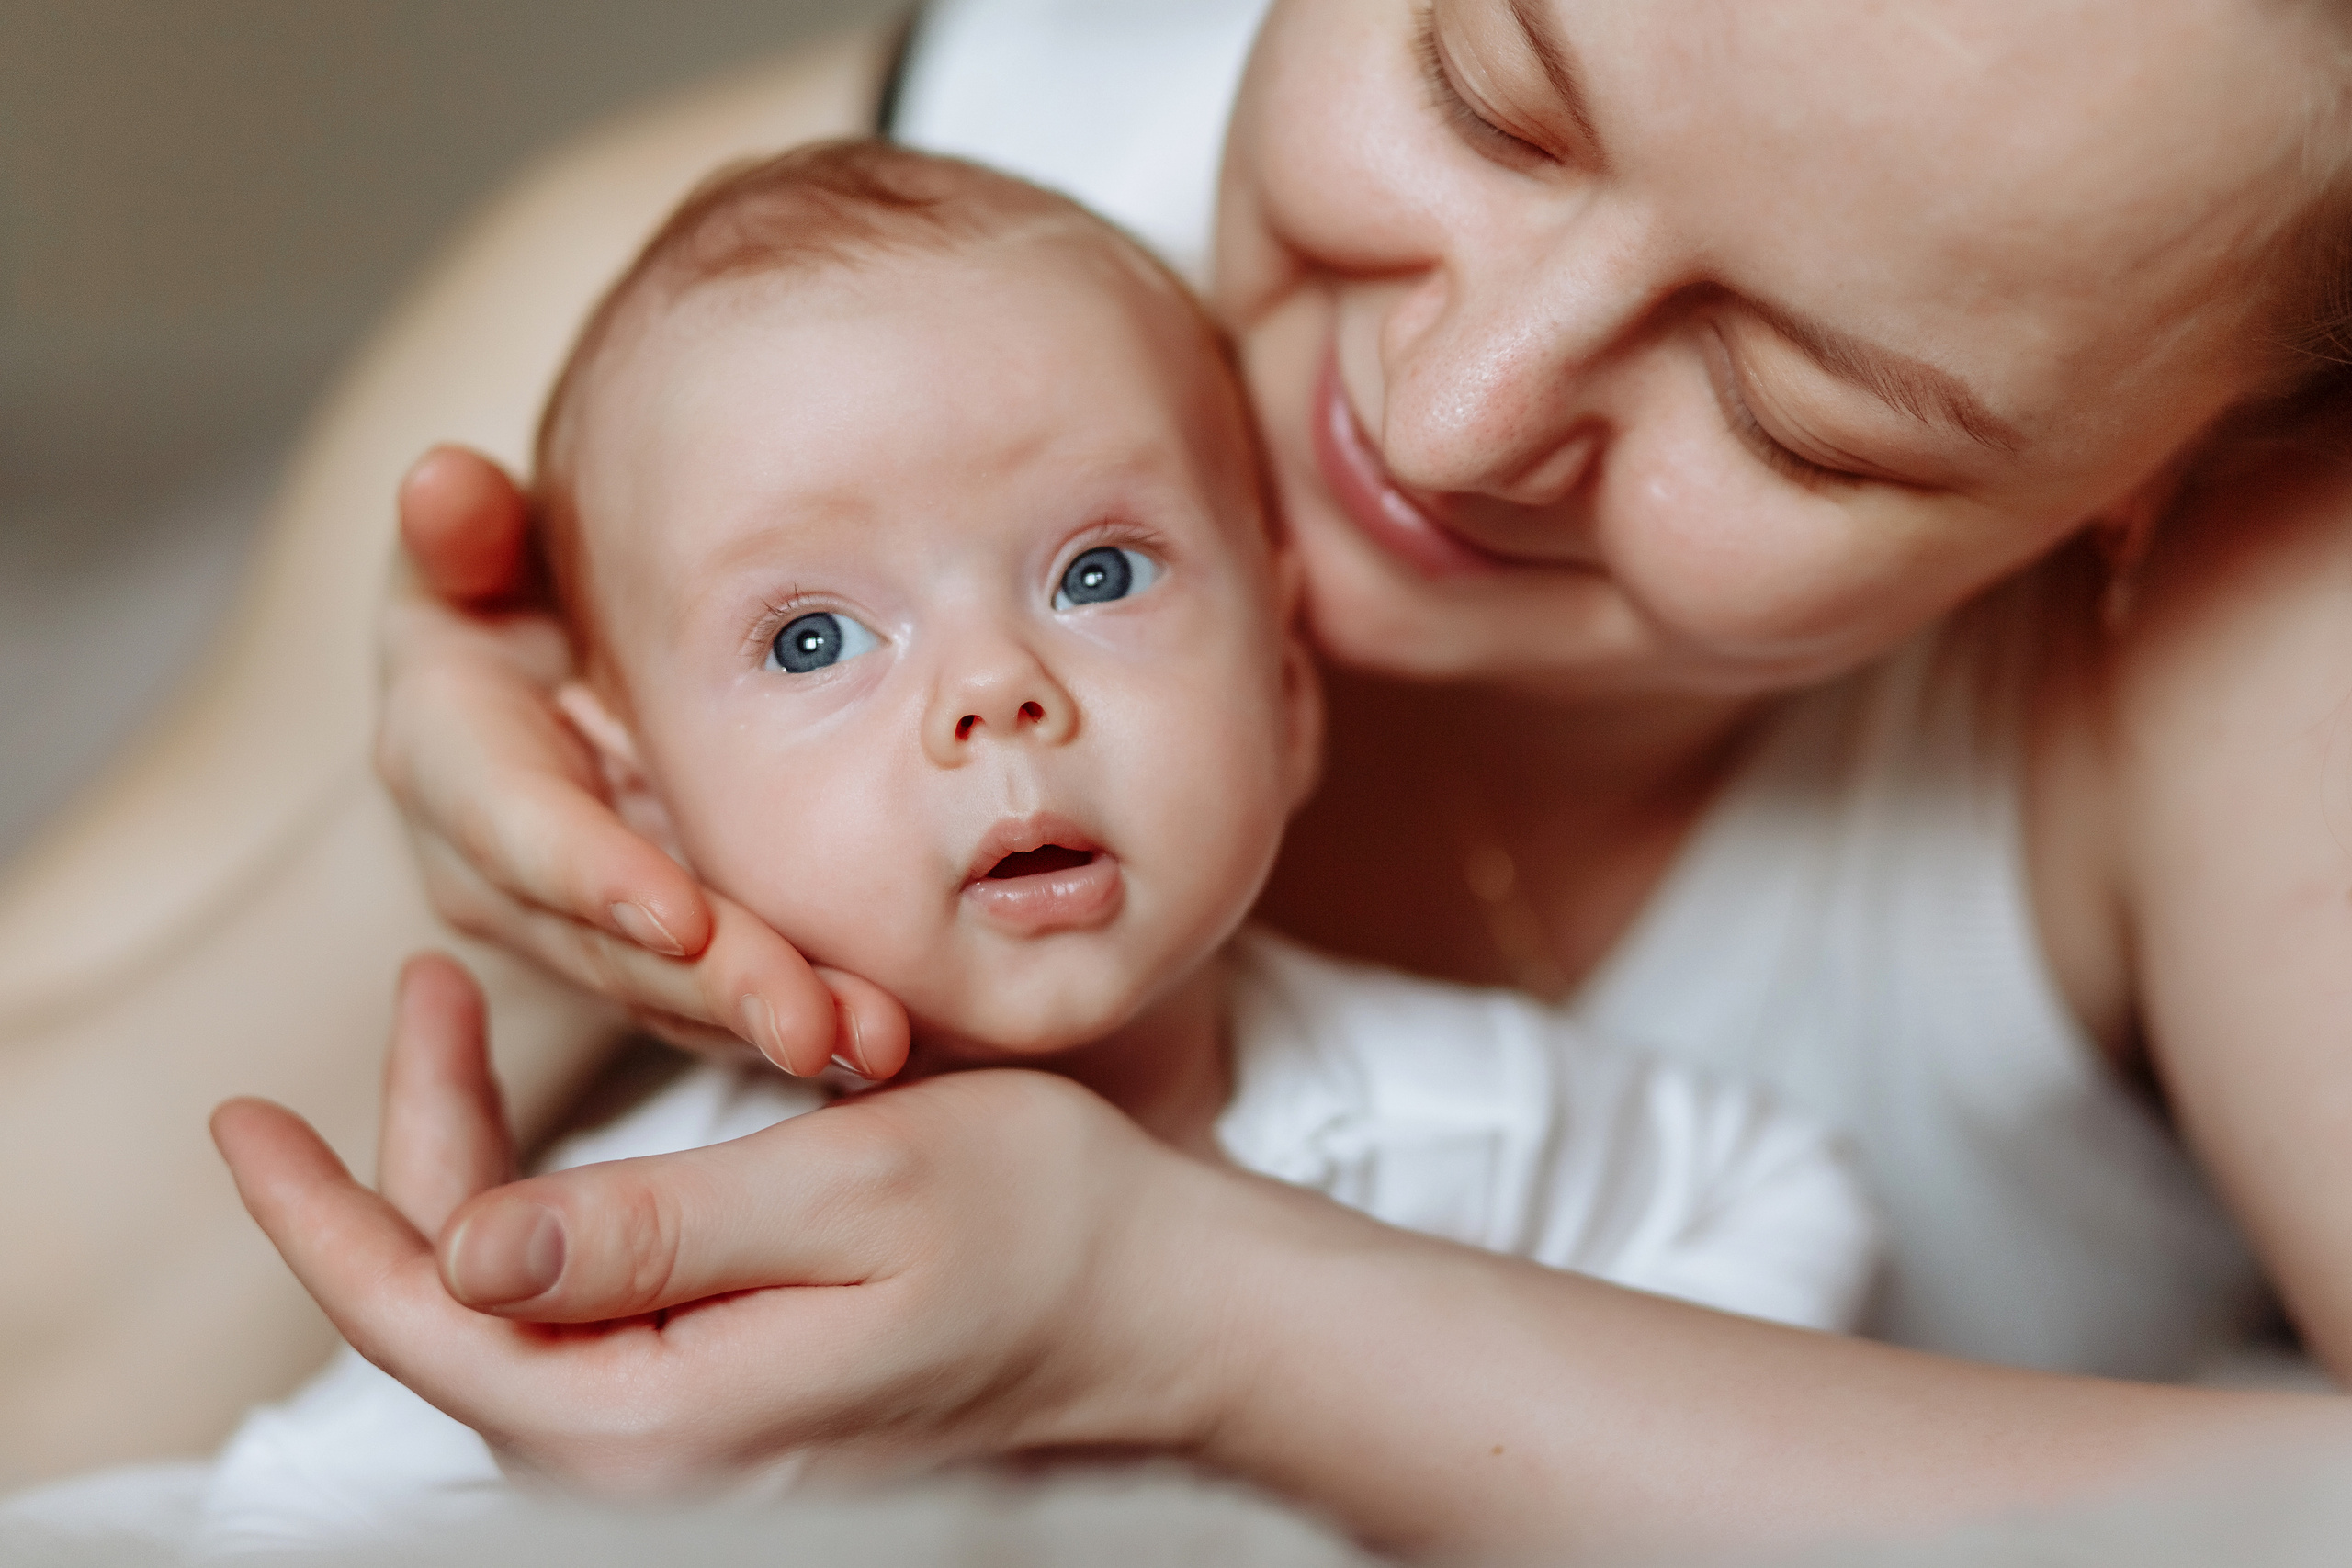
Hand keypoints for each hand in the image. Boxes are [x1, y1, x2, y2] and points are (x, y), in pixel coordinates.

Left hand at [212, 953, 1235, 1494]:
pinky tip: (555, 1146)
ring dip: (477, 1177)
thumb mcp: (849, 1191)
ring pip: (523, 1310)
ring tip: (464, 1035)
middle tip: (427, 990)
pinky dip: (553, 1217)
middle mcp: (663, 1454)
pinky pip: (594, 1318)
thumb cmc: (1045, 1229)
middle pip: (465, 1310)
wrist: (1173, 1308)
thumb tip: (464, 1256)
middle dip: (414, 1154)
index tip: (242, 1118)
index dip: (321, 1217)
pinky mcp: (736, 1401)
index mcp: (667, 1414)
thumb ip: (650, 1230)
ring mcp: (701, 1435)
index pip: (429, 1321)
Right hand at [378, 447, 906, 1077]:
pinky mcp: (641, 961)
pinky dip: (796, 1019)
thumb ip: (463, 531)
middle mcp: (498, 871)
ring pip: (671, 993)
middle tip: (817, 1026)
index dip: (592, 875)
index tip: (679, 918)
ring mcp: (572, 927)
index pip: (518, 828)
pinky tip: (884, 1039)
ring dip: (770, 1022)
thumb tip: (442, 482)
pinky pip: (715, 1004)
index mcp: (447, 761)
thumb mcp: (471, 547)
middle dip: (715, 987)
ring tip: (877, 1041)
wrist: (524, 675)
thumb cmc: (504, 587)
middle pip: (609, 943)